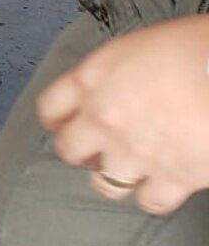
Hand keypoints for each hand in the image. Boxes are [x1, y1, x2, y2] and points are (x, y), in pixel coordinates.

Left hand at [36, 14, 208, 214]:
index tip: (61, 124)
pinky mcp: (173, 177)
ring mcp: (135, 152)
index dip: (57, 118)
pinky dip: (156, 196)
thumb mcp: (146, 44)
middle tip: (98, 150)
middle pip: (69, 150)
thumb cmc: (200, 46)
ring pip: (105, 183)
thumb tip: (122, 84)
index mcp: (95, 78)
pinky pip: (151, 201)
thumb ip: (120, 70)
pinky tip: (162, 185)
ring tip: (133, 168)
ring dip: (117, 177)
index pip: (51, 106)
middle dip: (82, 151)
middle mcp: (105, 118)